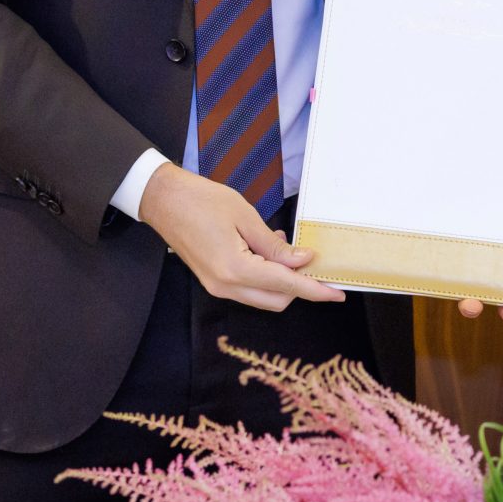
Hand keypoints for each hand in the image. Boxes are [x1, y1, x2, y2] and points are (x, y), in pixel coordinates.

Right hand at [138, 163, 341, 310]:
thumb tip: (302, 261)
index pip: (286, 286)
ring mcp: (217, 287)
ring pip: (263, 297)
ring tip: (286, 249)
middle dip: (300, 287)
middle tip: (313, 261)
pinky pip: (248, 289)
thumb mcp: (245, 217)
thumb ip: (275, 246)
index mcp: (235, 269)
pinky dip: (266, 277)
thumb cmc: (201, 201)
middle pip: (277, 300)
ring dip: (282, 281)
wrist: (163, 201)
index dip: (315, 290)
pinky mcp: (213, 282)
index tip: (338, 294)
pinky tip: (268, 252)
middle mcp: (225, 286)